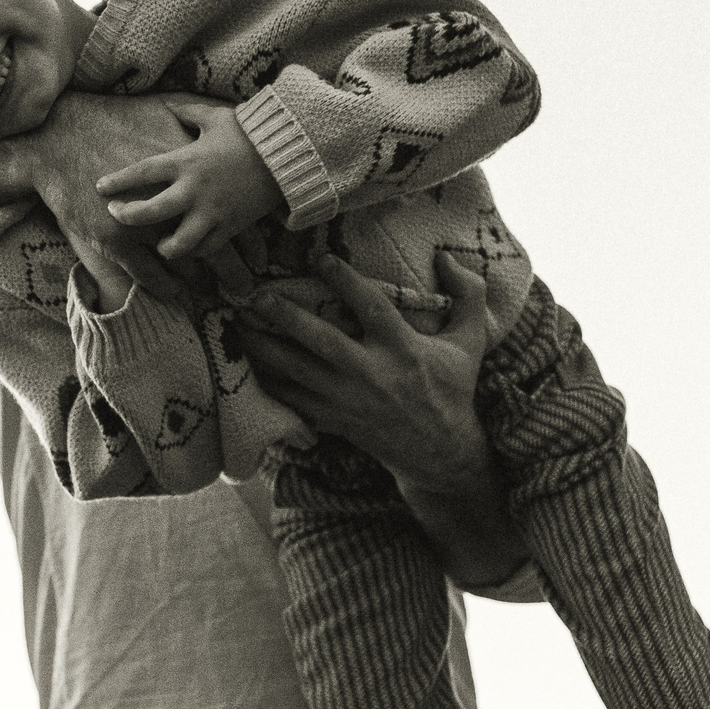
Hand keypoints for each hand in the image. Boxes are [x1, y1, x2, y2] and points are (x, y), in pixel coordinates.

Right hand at [19, 92, 229, 309]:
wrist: (61, 137)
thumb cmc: (110, 123)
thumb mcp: (161, 113)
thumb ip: (190, 120)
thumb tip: (214, 119)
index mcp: (188, 170)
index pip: (230, 210)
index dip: (249, 237)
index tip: (260, 254)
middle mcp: (175, 199)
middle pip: (216, 243)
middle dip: (235, 270)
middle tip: (246, 287)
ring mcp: (147, 223)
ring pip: (184, 260)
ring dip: (199, 281)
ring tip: (211, 293)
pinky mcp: (118, 239)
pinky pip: (149, 274)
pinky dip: (164, 288)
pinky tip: (174, 295)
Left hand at [97, 107, 288, 263]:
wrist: (287, 155)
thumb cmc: (250, 133)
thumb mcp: (215, 117)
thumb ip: (186, 113)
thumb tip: (167, 104)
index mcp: (187, 161)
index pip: (142, 172)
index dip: (118, 181)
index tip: (100, 188)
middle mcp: (195, 190)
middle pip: (149, 213)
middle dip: (128, 217)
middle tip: (116, 215)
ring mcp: (213, 212)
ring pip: (178, 243)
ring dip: (164, 247)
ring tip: (158, 244)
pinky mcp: (231, 227)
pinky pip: (206, 248)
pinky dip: (195, 251)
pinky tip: (188, 247)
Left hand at [238, 251, 494, 489]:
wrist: (439, 452)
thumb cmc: (452, 389)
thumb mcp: (471, 341)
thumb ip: (468, 295)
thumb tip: (447, 256)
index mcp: (403, 349)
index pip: (370, 307)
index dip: (343, 280)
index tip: (319, 257)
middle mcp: (371, 374)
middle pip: (320, 341)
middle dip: (285, 317)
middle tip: (255, 295)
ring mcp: (348, 401)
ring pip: (297, 373)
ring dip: (264, 348)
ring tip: (237, 325)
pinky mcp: (333, 420)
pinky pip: (292, 400)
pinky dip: (268, 382)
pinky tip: (247, 362)